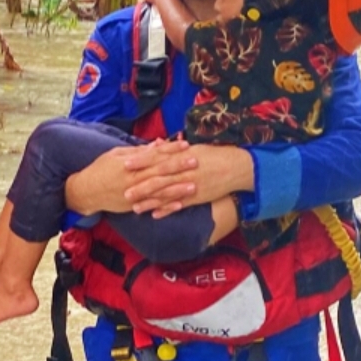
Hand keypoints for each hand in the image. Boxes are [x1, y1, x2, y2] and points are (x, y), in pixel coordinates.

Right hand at [65, 137, 200, 216]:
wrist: (86, 192)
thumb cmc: (100, 169)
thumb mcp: (116, 154)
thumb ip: (138, 151)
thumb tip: (157, 144)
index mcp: (129, 163)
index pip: (154, 154)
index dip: (171, 149)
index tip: (186, 145)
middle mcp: (133, 179)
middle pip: (159, 171)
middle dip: (178, 166)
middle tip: (196, 162)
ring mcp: (134, 194)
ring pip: (159, 190)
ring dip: (177, 188)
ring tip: (193, 185)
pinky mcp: (133, 206)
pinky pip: (152, 206)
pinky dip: (166, 206)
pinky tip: (179, 205)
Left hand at [123, 141, 254, 216]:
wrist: (237, 167)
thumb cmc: (215, 154)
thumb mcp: (194, 148)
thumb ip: (174, 149)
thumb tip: (158, 145)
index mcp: (182, 156)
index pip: (157, 158)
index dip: (140, 161)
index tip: (124, 163)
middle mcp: (184, 171)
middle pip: (158, 179)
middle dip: (140, 186)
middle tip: (123, 192)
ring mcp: (190, 185)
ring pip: (166, 195)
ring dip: (150, 202)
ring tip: (135, 207)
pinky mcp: (197, 197)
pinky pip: (179, 205)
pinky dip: (167, 210)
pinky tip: (155, 215)